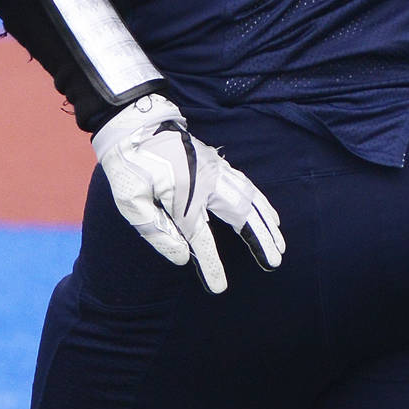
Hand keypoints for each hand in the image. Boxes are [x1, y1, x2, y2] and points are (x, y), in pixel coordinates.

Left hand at [91, 93, 285, 293]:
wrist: (131, 120)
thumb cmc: (128, 162)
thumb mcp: (130, 199)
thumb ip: (155, 230)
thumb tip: (182, 258)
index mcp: (183, 196)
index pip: (201, 239)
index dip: (211, 265)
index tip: (219, 288)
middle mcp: (206, 183)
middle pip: (241, 217)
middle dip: (260, 241)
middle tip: (275, 262)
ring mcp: (214, 169)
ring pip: (249, 200)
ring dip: (265, 222)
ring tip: (280, 243)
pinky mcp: (214, 161)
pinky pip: (246, 184)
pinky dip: (261, 201)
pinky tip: (268, 213)